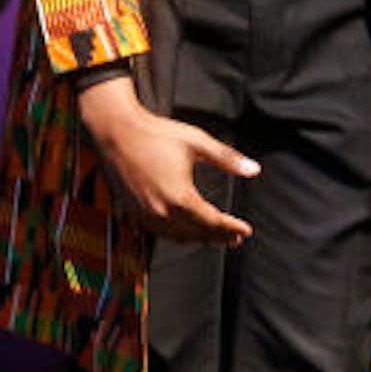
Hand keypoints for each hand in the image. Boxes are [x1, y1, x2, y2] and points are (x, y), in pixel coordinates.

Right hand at [76, 74, 259, 244]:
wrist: (115, 132)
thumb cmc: (156, 134)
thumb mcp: (196, 142)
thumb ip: (227, 158)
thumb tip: (254, 170)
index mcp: (180, 197)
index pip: (213, 221)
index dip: (231, 228)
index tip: (246, 231)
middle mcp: (161, 211)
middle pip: (197, 233)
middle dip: (218, 237)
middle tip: (236, 239)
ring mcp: (145, 215)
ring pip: (178, 237)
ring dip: (198, 239)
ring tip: (214, 237)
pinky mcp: (133, 212)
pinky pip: (160, 232)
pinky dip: (177, 235)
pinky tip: (185, 230)